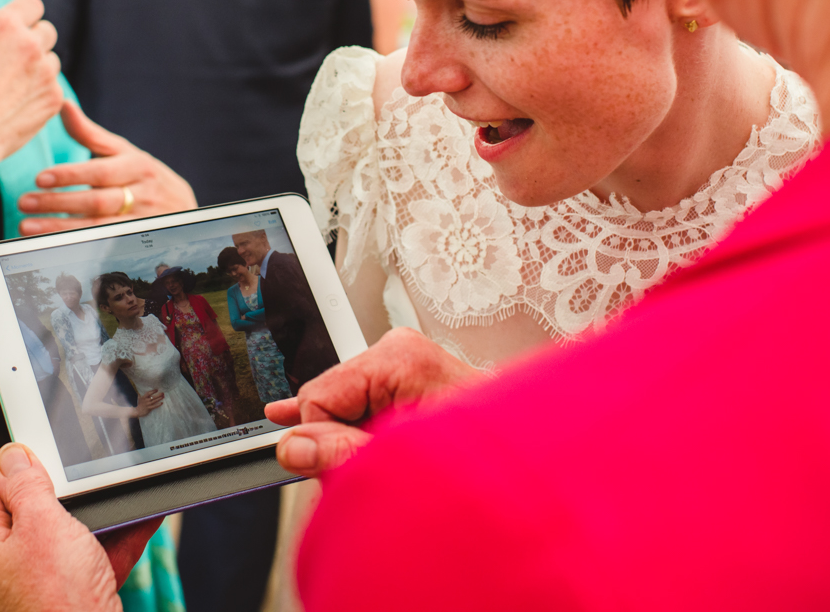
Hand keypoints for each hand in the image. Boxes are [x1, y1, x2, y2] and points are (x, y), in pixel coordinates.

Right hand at [0, 0, 63, 184]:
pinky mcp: (54, 98)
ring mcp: (46, 70)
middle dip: (35, 43)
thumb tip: (10, 38)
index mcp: (3, 24)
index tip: (21, 29)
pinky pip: (54, 89)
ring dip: (39, 70)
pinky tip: (17, 109)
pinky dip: (40, 96)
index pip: (33, 4)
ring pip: (53, 61)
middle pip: (47, 31)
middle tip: (15, 64)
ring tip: (11, 91)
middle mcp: (29, 42)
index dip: (27, 17)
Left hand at [0, 443, 159, 611]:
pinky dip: (108, 543)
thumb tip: (13, 455)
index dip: (26, 468)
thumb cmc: (56, 602)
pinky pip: (81, 559)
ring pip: (61, 535)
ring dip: (96, 519)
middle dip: (69, 497)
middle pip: (30, 509)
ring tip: (120, 499)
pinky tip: (137, 521)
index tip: (52, 458)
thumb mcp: (43, 523)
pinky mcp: (57, 597)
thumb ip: (27, 482)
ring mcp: (24, 585)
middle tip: (89, 483)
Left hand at [18, 102, 196, 233]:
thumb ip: (91, 134)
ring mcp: (141, 222)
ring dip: (59, 228)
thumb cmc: (143, 176)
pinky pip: (102, 247)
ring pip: (97, 228)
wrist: (183, 209)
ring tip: (27, 227)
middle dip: (57, 203)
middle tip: (24, 202)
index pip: (101, 171)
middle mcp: (142, 194)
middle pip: (97, 202)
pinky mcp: (136, 243)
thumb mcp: (124, 153)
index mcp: (137, 166)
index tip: (40, 178)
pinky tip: (49, 245)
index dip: (70, 175)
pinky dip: (74, 245)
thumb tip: (63, 104)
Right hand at [136, 389, 164, 415]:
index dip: (153, 391)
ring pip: (155, 401)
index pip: (149, 393)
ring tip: (163, 396)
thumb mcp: (138, 399)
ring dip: (159, 398)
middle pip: (153, 397)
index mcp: (143, 397)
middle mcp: (146, 400)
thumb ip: (139, 395)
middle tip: (163, 393)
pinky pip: (155, 406)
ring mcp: (148, 404)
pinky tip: (162, 403)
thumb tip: (139, 392)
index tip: (157, 390)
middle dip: (158, 395)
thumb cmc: (138, 405)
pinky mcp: (149, 408)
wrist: (137, 411)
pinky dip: (158, 404)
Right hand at [267, 328, 480, 477]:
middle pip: (332, 400)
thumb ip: (343, 455)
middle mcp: (401, 354)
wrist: (536, 470)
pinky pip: (365, 405)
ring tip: (375, 470)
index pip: (321, 395)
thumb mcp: (402, 463)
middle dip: (334, 442)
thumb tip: (293, 446)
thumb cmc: (488, 461)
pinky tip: (309, 430)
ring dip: (348, 443)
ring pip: (346, 408)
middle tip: (357, 475)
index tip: (331, 470)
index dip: (320, 440)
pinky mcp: (411, 385)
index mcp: (399, 360)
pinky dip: (348, 428)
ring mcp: (407, 368)